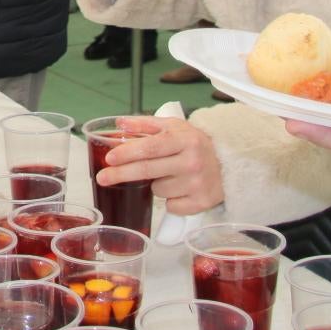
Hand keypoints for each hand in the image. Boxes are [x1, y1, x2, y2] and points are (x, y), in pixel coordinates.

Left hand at [96, 116, 224, 214]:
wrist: (228, 165)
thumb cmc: (194, 144)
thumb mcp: (174, 127)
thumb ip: (146, 124)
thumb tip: (119, 123)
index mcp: (185, 139)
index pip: (151, 147)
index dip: (128, 153)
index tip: (110, 158)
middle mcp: (192, 162)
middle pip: (148, 170)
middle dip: (121, 174)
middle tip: (103, 177)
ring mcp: (198, 184)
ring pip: (157, 190)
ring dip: (154, 185)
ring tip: (169, 175)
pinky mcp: (201, 203)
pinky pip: (170, 206)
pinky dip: (169, 200)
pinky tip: (180, 189)